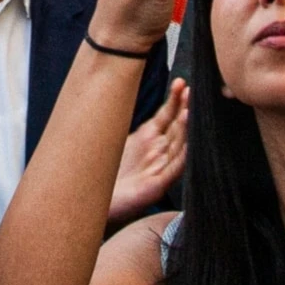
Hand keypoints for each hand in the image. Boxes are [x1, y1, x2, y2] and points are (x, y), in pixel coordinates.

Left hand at [108, 81, 188, 223]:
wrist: (93, 201)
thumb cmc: (105, 171)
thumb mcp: (118, 139)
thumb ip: (129, 120)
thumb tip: (122, 89)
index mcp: (150, 139)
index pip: (167, 115)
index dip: (174, 100)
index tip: (180, 83)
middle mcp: (158, 152)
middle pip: (177, 128)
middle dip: (184, 110)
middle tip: (191, 93)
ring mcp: (159, 169)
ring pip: (180, 147)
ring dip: (186, 130)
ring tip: (189, 112)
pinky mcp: (157, 186)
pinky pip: (174, 170)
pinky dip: (183, 157)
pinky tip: (189, 145)